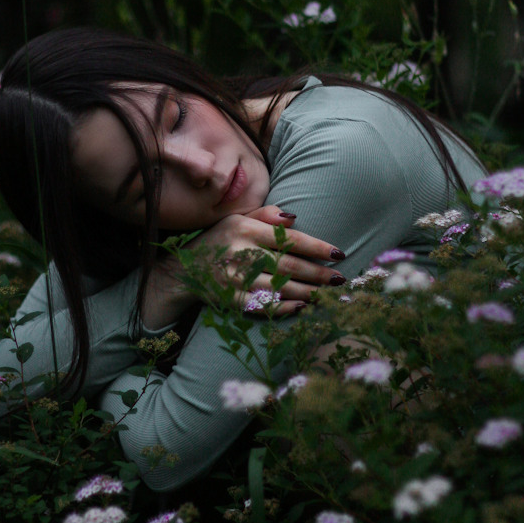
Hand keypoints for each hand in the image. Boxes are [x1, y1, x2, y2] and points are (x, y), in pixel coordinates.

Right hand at [185, 205, 345, 314]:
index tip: (339, 254)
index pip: (290, 239)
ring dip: (308, 292)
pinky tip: (302, 307)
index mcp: (245, 229)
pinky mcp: (231, 298)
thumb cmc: (219, 240)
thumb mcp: (236, 219)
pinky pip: (264, 305)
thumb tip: (294, 217)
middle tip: (340, 279)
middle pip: (289, 266)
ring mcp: (236, 278)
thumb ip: (265, 215)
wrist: (183, 269)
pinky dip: (285, 307)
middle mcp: (241, 252)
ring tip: (327, 293)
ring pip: (281, 287)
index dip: (317, 247)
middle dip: (319, 274)